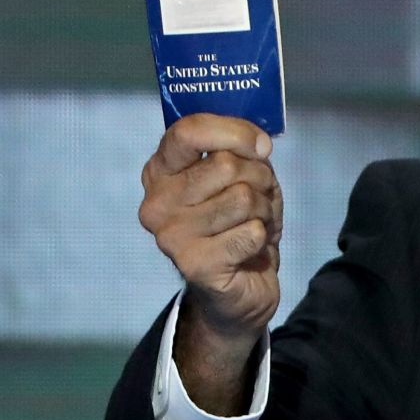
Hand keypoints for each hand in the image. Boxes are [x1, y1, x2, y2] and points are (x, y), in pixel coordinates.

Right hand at [140, 114, 282, 351]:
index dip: (235, 132)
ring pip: (242, 197)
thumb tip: (259, 145)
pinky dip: (262, 237)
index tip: (262, 147)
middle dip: (259, 178)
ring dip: (263, 209)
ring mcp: (170, 236)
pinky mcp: (194, 265)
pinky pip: (250, 232)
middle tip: (257, 200)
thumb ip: (241, 151)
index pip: (188, 131)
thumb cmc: (239, 223)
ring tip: (253, 224)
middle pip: (225, 165)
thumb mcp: (243, 176)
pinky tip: (250, 248)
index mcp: (161, 171)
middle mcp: (156, 202)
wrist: (241, 288)